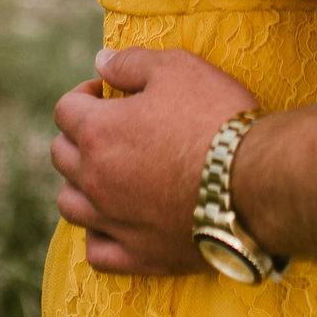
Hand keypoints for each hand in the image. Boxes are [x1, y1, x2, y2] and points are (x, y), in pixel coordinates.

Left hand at [51, 46, 261, 274]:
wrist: (255, 182)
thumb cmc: (216, 117)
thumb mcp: (178, 69)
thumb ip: (131, 63)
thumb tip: (101, 61)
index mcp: (98, 132)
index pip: (65, 110)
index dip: (83, 95)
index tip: (107, 93)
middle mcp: (95, 179)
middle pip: (61, 156)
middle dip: (79, 136)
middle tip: (111, 128)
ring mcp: (114, 221)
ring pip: (69, 205)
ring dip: (80, 184)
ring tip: (108, 173)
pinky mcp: (139, 255)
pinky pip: (96, 252)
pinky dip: (98, 235)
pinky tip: (115, 221)